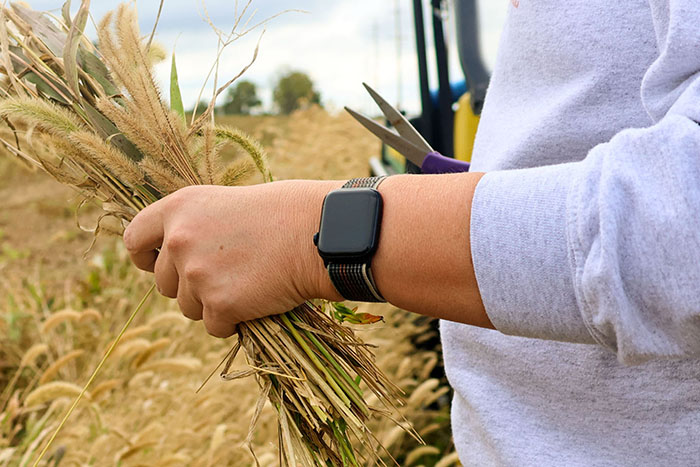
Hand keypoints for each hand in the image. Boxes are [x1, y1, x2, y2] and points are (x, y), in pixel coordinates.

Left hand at [123, 181, 341, 337]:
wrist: (315, 232)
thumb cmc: (280, 214)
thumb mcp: (225, 205)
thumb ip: (194, 226)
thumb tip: (176, 258)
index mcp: (178, 208)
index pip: (134, 240)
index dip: (146, 258)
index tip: (160, 265)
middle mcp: (179, 239)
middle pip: (165, 284)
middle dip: (190, 287)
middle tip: (226, 275)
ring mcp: (197, 274)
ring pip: (188, 308)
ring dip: (213, 304)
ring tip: (248, 283)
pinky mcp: (219, 304)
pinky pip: (215, 326)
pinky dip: (234, 321)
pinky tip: (257, 299)